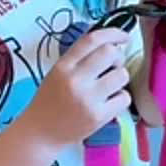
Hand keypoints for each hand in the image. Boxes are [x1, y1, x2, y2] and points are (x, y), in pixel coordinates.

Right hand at [20, 27, 131, 144]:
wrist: (41, 133)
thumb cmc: (50, 102)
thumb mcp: (57, 73)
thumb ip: (80, 59)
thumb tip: (112, 46)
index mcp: (63, 66)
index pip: (92, 40)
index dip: (113, 33)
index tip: (123, 37)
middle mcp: (75, 79)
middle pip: (110, 53)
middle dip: (118, 57)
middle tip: (113, 67)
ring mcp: (88, 98)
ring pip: (122, 75)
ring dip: (120, 79)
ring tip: (109, 88)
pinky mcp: (98, 116)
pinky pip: (124, 97)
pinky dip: (120, 99)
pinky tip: (109, 103)